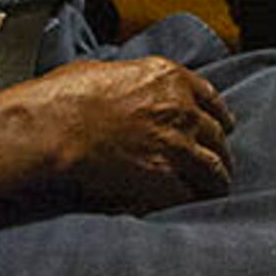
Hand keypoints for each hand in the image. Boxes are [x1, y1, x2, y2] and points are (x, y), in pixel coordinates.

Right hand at [5, 57, 234, 211]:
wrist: (54, 128)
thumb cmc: (65, 96)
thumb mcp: (105, 70)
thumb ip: (129, 80)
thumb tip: (124, 88)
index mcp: (169, 79)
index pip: (212, 98)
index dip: (218, 115)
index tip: (221, 125)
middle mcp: (182, 110)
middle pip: (218, 136)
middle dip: (217, 150)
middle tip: (216, 163)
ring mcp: (177, 146)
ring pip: (215, 169)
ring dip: (215, 180)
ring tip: (213, 190)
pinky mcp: (165, 179)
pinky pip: (191, 195)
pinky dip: (190, 201)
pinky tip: (188, 205)